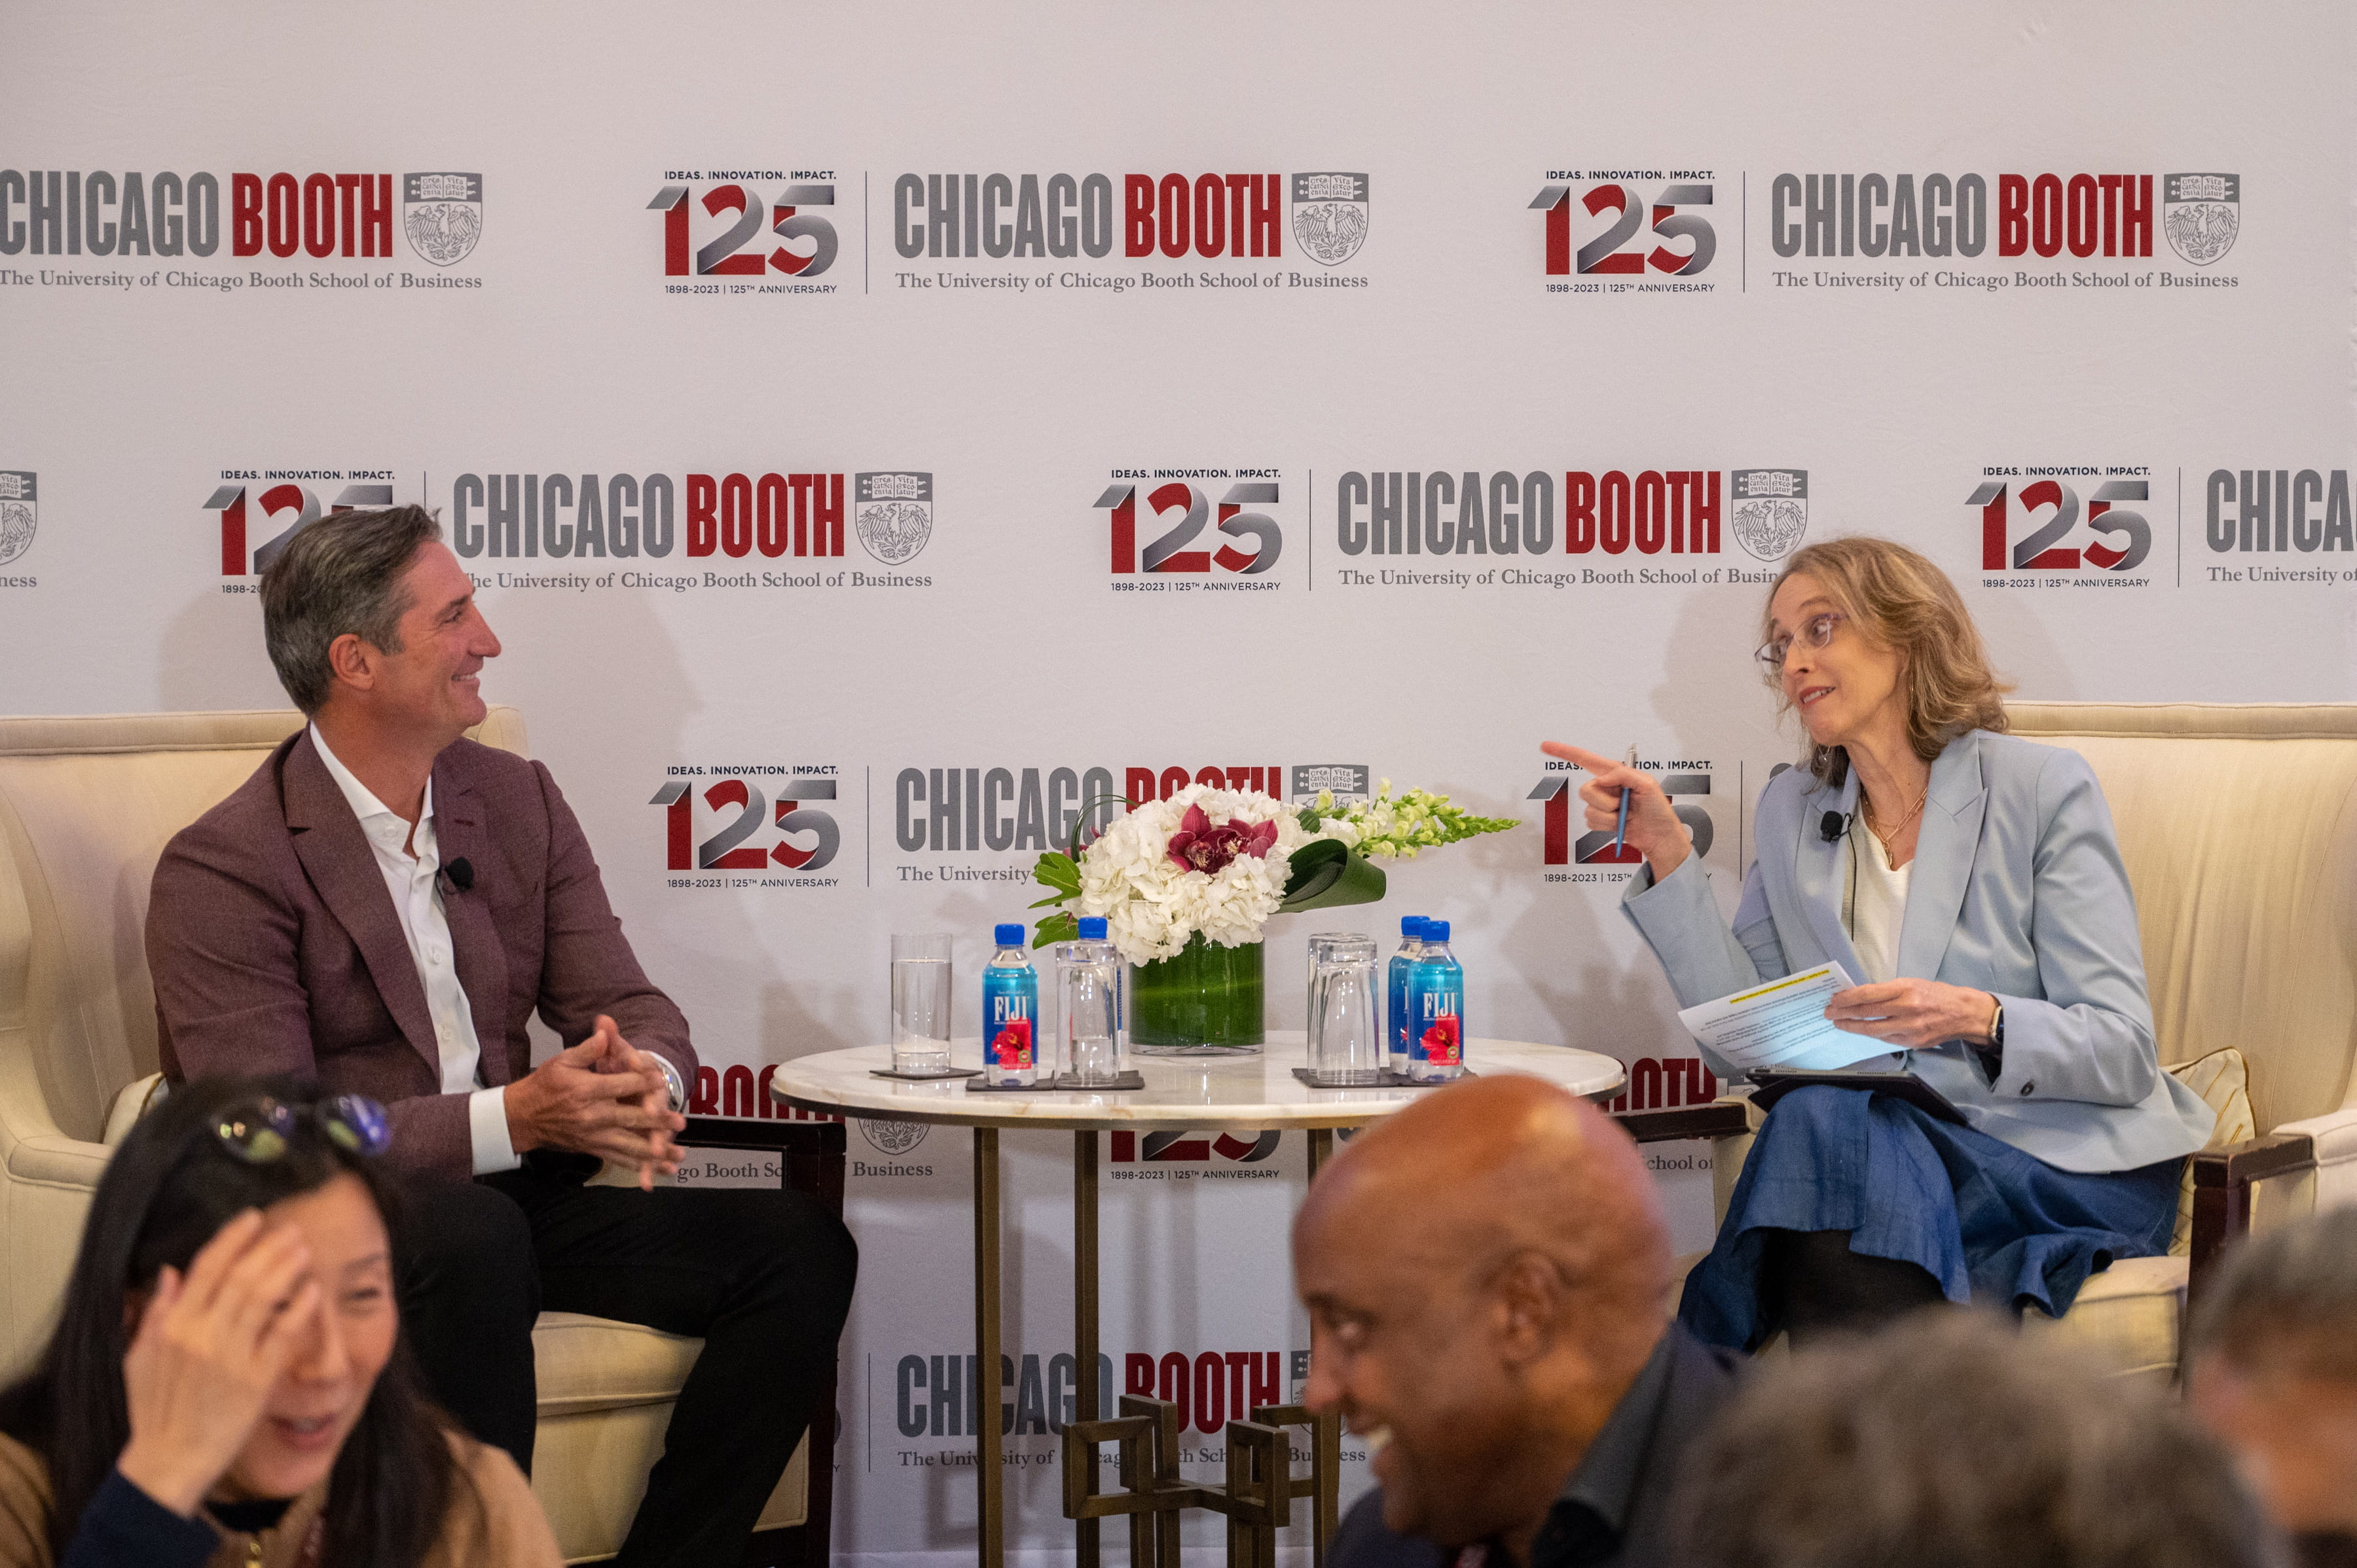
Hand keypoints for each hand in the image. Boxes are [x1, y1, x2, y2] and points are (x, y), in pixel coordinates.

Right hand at [117, 1210, 321, 1515]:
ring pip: (264, 1298)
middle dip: (269, 1247)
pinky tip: (314, 1292)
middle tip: (291, 1230)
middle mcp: (202, 1336)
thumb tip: (170, 1271)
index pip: (206, 1268)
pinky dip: (301, 1308)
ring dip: (287, 1268)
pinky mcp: (257, 1379)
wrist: (170, 1460)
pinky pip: (284, 1334)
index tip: (254, 1218)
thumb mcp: (140, 1358)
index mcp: (173, 1326)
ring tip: (304, 1251)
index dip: (233, 1238)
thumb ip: (155, 1313)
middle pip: (241, 1276)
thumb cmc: (154, 1410)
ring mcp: (232, 1356)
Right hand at [506, 1016, 685, 1181]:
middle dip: (656, 1121)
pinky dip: (640, 1166)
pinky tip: (660, 1171)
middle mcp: (591, 1116)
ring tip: (678, 1154)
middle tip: (680, 1122)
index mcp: (585, 1091)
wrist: (523, 1117)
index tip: (661, 1079)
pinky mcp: (592, 1149)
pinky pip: (619, 1159)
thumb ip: (587, 1049)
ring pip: (628, 1145)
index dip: (641, 1081)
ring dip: (654, 1151)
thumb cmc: (545, 1084)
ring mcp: (592, 1136)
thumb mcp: (562, 1061)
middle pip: (629, 1118)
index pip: (618, 1085)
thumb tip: (605, 1032)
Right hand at [1538, 742, 1691, 879]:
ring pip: (1588, 809)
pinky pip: (1590, 822)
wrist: (1659, 836)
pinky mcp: (1600, 821)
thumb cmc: (1658, 809)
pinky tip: (1619, 825)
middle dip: (1604, 801)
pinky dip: (1606, 826)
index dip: (1565, 752)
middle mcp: (1606, 787)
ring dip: (1608, 816)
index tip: (1546, 746)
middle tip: (1623, 804)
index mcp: (1616, 773)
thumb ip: (1624, 775)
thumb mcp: (1648, 785)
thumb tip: (1602, 778)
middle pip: (1586, 790)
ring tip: (1624, 816)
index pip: (1585, 759)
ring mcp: (1602, 805)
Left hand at [1824, 980, 1998, 1048]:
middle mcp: (1907, 1008)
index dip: (1847, 998)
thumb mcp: (1911, 983)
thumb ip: (1887, 991)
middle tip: (1828, 1013)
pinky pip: (1886, 1039)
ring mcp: (1910, 1027)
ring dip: (1852, 1027)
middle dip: (1843, 1013)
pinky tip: (1862, 1030)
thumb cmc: (1935, 994)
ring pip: (1873, 1030)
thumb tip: (1859, 997)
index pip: (1868, 994)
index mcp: (1906, 989)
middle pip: (1867, 1013)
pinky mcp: (1913, 1041)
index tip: (1834, 999)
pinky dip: (1872, 1034)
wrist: (1964, 1013)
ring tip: (1839, 1024)